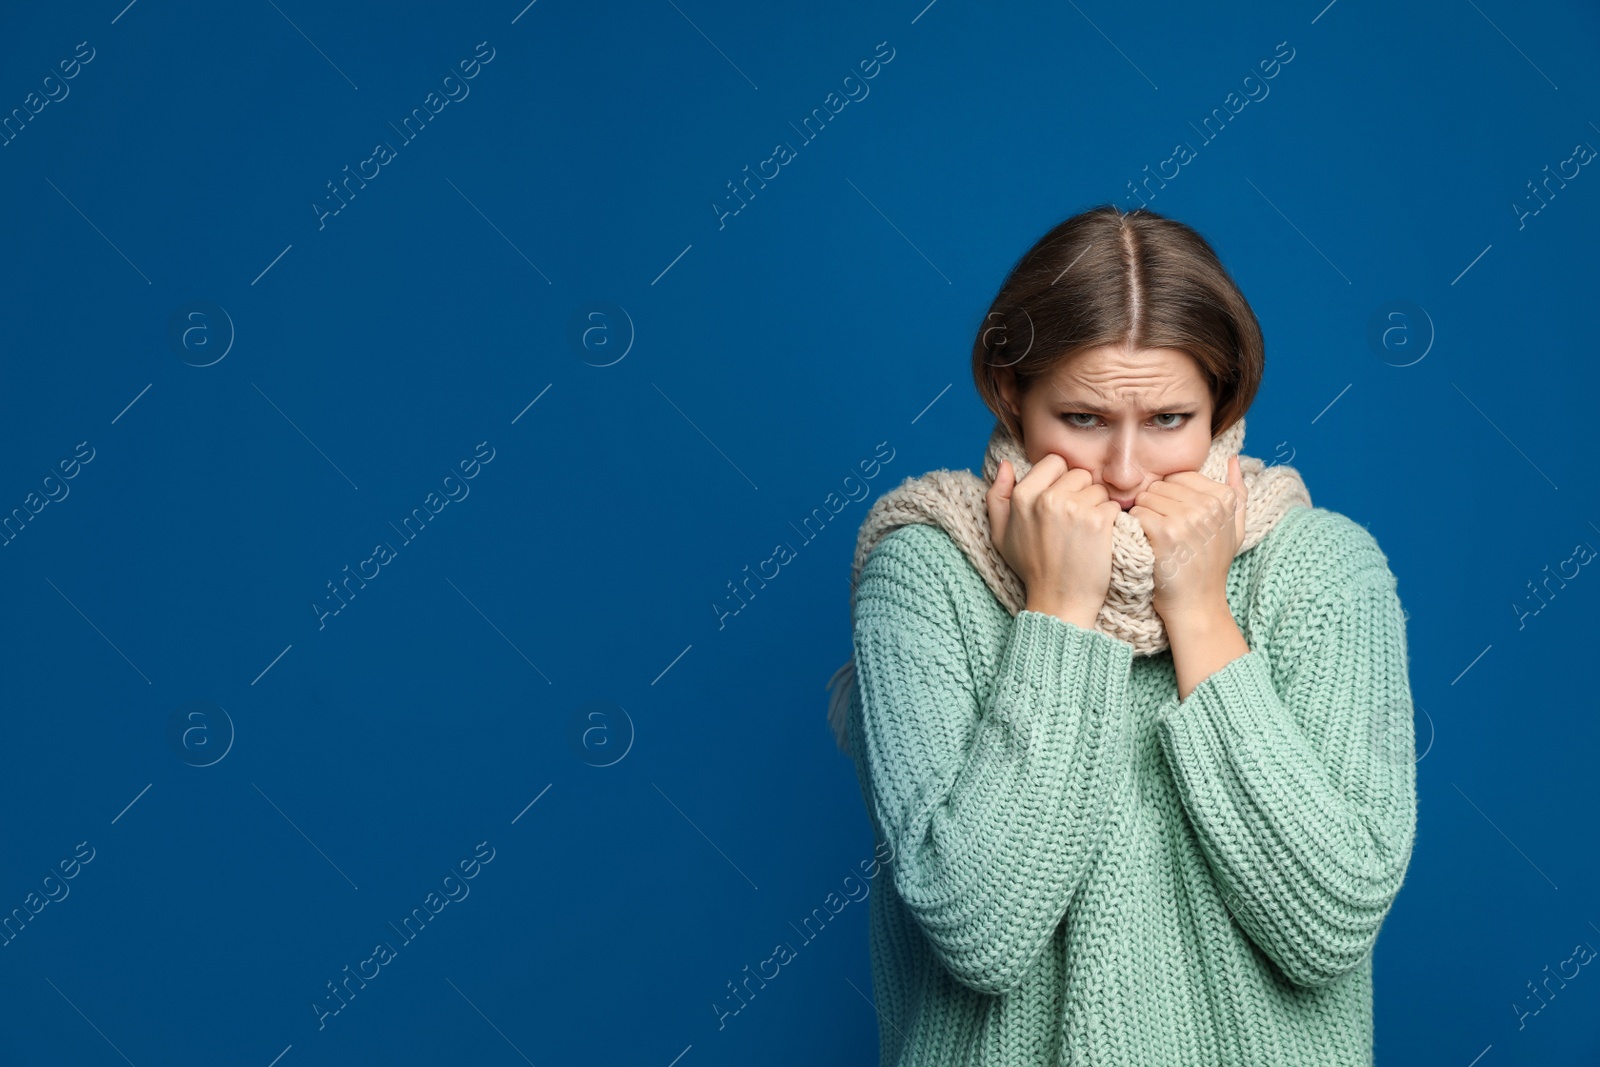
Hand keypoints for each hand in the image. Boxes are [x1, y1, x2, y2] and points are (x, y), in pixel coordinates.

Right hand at [987, 454, 1122, 626]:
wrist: (1059, 600)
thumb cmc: (1031, 567)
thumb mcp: (1000, 534)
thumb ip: (997, 496)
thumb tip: (1005, 464)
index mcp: (1023, 496)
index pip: (1055, 461)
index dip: (1061, 479)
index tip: (1061, 501)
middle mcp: (1047, 498)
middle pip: (1080, 474)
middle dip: (1081, 493)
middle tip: (1074, 522)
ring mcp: (1074, 509)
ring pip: (1099, 490)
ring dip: (1097, 507)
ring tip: (1085, 533)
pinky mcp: (1098, 522)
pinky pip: (1113, 506)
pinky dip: (1110, 521)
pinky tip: (1098, 539)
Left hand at [1128, 454, 1247, 625]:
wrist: (1196, 603)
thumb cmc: (1211, 566)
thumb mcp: (1234, 530)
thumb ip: (1238, 493)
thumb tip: (1235, 460)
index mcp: (1225, 498)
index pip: (1179, 476)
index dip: (1170, 497)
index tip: (1175, 519)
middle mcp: (1209, 505)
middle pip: (1160, 485)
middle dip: (1155, 505)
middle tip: (1163, 531)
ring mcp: (1187, 518)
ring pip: (1145, 498)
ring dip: (1143, 516)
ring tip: (1155, 538)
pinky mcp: (1165, 533)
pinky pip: (1137, 514)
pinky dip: (1135, 528)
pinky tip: (1146, 543)